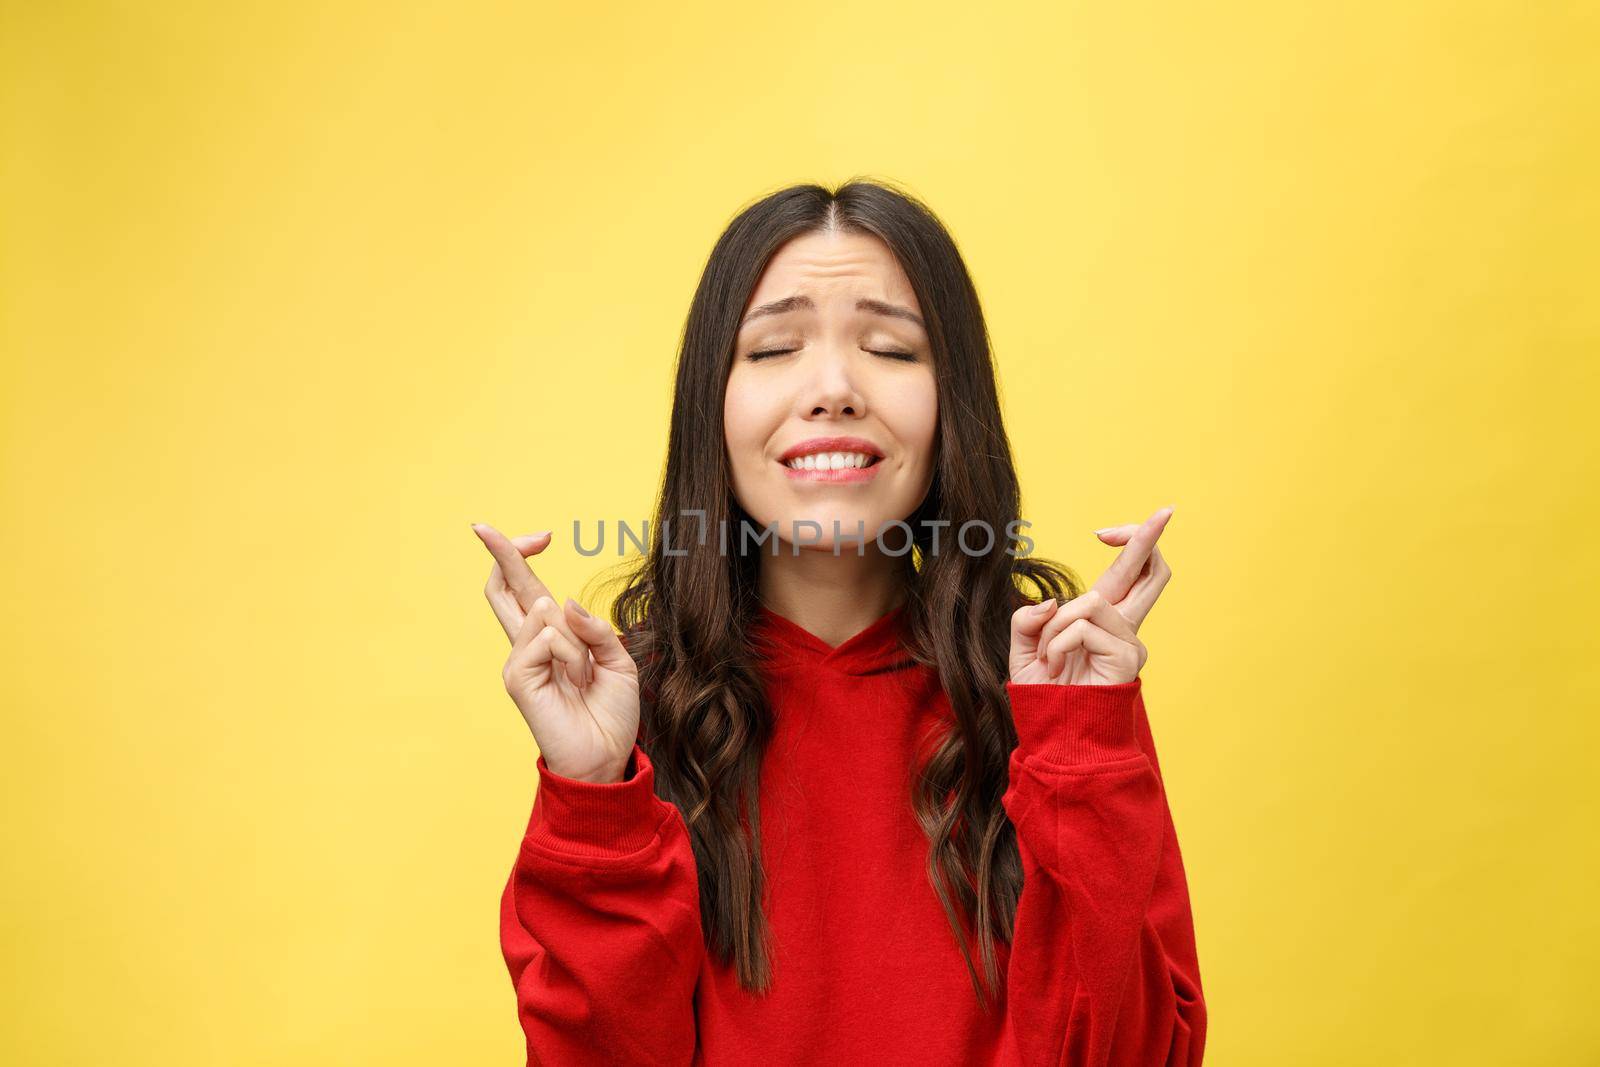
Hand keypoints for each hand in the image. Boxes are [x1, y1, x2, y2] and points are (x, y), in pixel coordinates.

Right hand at [473, 522, 640, 782]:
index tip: (542, 535)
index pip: (525, 588)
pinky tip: (575, 680)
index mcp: (550, 637)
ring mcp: (519, 662)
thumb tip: (562, 603)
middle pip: (502, 588)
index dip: (523, 556)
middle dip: (503, 553)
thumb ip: (595, 629)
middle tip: (485, 528)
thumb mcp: (618, 661)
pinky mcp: (518, 679)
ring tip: (585, 676)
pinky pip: (545, 640)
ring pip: (541, 613)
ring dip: (575, 639)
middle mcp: (528, 645)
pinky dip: (570, 654)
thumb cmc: (611, 713)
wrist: (608, 758)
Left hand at [1008, 505, 1173, 684]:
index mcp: (1102, 620)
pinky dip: (1057, 643)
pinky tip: (1056, 665)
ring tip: (1048, 656)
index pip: (1130, 575)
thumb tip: (1054, 602)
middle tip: (1166, 511)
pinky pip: (1082, 627)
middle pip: (1152, 573)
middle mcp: (1123, 627)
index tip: (1118, 527)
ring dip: (1056, 625)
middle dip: (1150, 538)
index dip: (1135, 543)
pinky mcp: (1127, 657)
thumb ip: (1030, 619)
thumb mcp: (1023, 647)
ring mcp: (1130, 642)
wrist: (1053, 734)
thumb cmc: (1043, 693)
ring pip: (1089, 601)